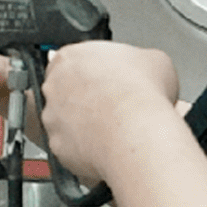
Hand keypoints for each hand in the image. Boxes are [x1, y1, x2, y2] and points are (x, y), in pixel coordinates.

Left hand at [42, 38, 179, 192]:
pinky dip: (83, 150)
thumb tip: (145, 70)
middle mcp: (55, 85)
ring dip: (81, 126)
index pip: (71, 61)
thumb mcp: (154, 60)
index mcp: (72, 56)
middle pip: (63, 91)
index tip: (105, 83)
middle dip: (83, 99)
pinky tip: (104, 147)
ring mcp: (53, 117)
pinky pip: (68, 149)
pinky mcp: (57, 146)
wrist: (138, 132)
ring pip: (63, 122)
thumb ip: (138, 61)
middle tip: (109, 107)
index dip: (91, 73)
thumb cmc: (142, 95)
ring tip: (109, 130)